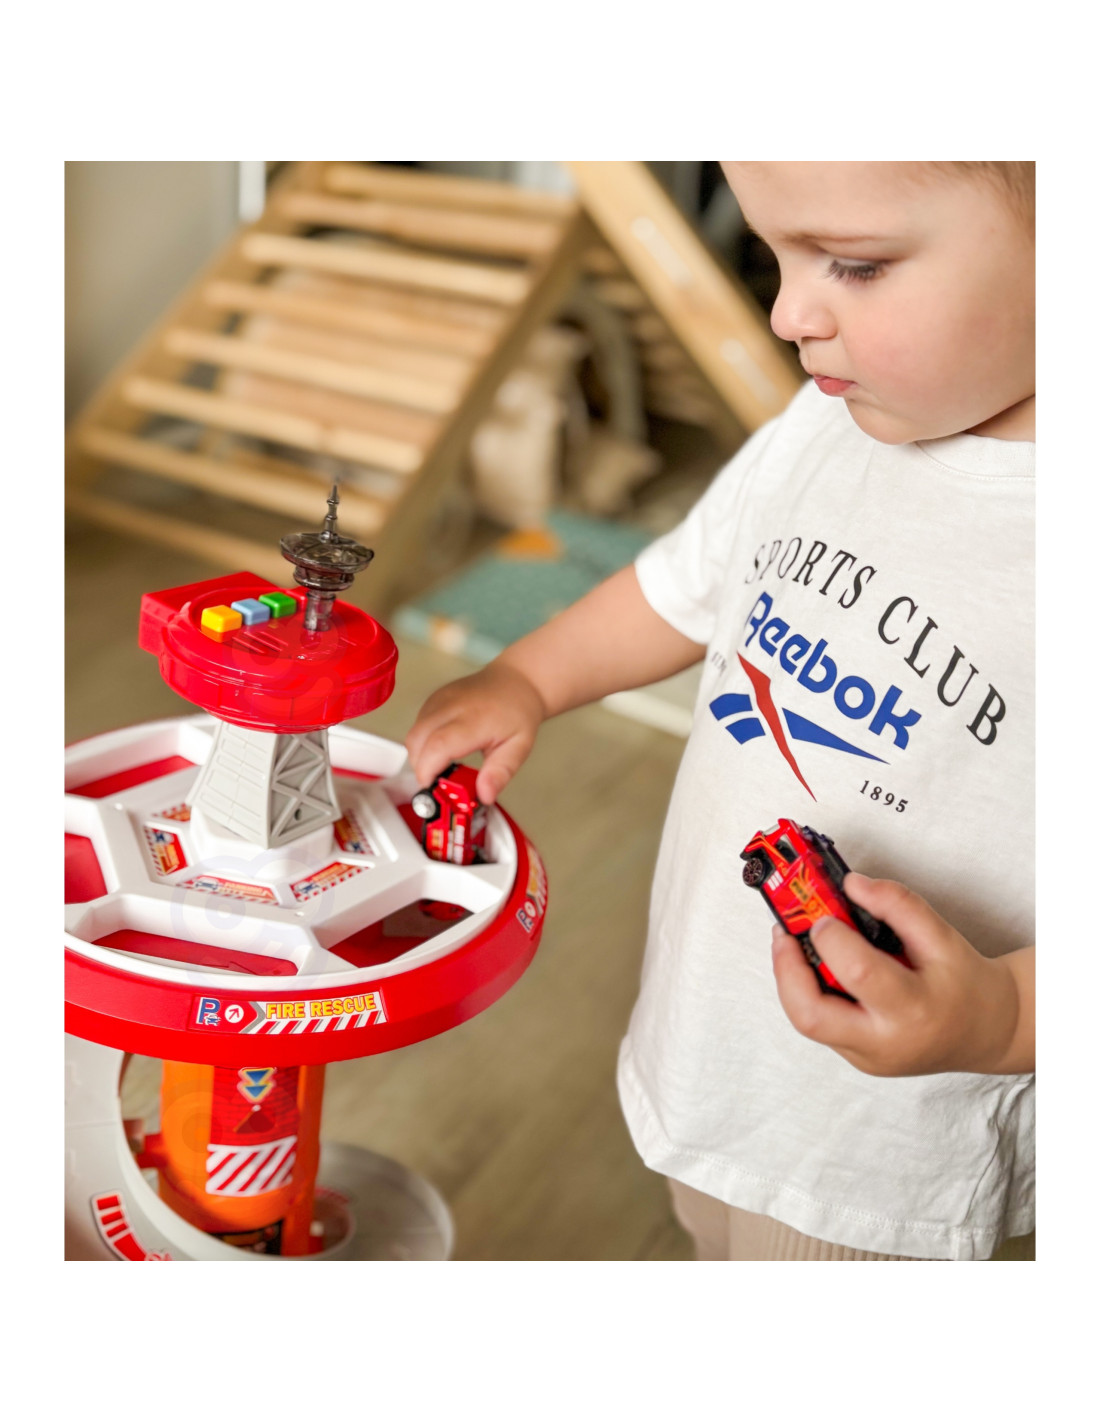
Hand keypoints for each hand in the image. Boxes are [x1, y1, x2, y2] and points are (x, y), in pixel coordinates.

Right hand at [405, 661, 546, 804]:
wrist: (515, 682)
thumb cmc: (517, 714)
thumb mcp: (519, 747)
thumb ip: (501, 772)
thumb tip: (485, 795)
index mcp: (474, 719)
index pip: (438, 745)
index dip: (428, 770)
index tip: (434, 788)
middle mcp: (450, 706)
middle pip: (417, 740)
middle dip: (422, 767)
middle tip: (441, 782)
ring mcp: (438, 700)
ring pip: (413, 734)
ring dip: (421, 756)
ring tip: (444, 766)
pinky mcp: (432, 699)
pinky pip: (417, 726)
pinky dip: (422, 743)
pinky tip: (442, 749)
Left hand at [770, 873, 1033, 1076]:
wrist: (987, 1030)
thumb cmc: (964, 983)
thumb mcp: (942, 935)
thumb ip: (897, 904)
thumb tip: (850, 885)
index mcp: (914, 1009)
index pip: (857, 972)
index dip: (831, 936)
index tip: (825, 912)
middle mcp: (886, 1042)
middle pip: (810, 1015)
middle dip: (786, 969)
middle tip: (783, 932)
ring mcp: (868, 1057)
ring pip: (807, 1022)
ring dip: (790, 979)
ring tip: (792, 943)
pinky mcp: (858, 1059)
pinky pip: (820, 1024)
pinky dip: (808, 991)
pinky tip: (816, 965)